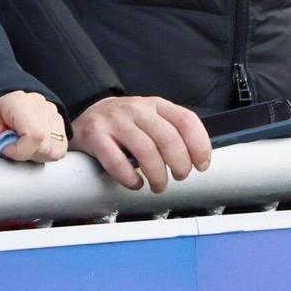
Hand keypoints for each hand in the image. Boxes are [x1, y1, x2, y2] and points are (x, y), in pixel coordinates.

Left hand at [0, 90, 67, 163]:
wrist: (1, 107)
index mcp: (19, 102)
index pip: (35, 135)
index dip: (20, 151)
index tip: (5, 150)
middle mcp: (40, 104)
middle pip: (45, 145)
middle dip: (27, 155)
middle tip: (13, 150)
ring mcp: (53, 112)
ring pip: (56, 149)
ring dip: (39, 155)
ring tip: (24, 148)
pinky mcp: (60, 121)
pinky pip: (62, 148)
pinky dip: (48, 153)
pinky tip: (34, 148)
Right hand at [70, 95, 211, 192]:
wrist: (88, 114)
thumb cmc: (127, 123)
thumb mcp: (152, 118)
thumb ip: (173, 131)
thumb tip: (198, 158)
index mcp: (157, 105)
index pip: (186, 120)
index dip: (199, 145)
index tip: (202, 164)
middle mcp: (138, 109)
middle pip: (168, 138)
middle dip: (180, 164)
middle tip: (180, 177)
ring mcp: (115, 121)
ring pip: (145, 151)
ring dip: (157, 175)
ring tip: (158, 185)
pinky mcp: (95, 136)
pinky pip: (116, 162)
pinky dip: (130, 178)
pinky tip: (136, 183)